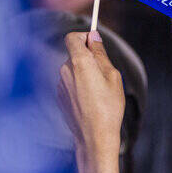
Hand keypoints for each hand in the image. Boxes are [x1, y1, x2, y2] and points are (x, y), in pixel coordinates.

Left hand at [56, 31, 124, 159]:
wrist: (94, 136)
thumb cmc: (108, 107)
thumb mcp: (112, 76)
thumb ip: (100, 53)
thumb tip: (93, 36)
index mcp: (79, 62)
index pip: (72, 37)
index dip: (83, 37)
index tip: (94, 43)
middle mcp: (65, 70)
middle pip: (74, 54)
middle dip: (88, 59)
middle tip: (104, 74)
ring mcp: (60, 84)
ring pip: (72, 70)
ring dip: (84, 74)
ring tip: (98, 92)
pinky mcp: (59, 96)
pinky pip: (70, 84)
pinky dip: (79, 86)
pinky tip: (90, 101)